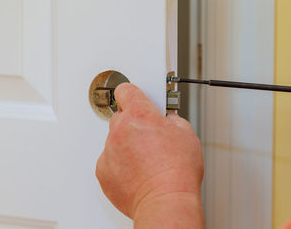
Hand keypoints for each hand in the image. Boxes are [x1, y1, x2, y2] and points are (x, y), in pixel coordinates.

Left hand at [96, 83, 203, 225]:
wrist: (165, 201)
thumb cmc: (177, 172)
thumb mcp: (187, 135)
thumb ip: (173, 120)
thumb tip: (167, 121)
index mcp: (140, 115)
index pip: (126, 90)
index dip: (132, 92)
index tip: (135, 96)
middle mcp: (120, 129)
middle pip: (121, 116)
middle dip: (133, 123)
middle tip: (150, 136)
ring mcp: (109, 150)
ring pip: (115, 140)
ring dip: (127, 145)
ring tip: (146, 159)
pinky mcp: (103, 170)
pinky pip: (109, 160)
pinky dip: (120, 164)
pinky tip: (137, 172)